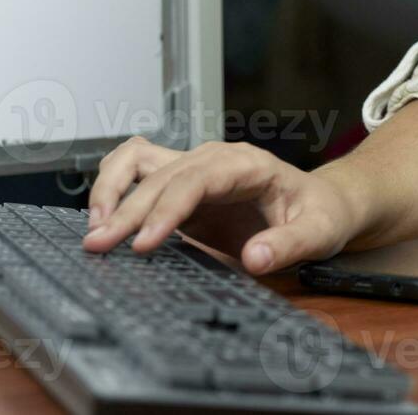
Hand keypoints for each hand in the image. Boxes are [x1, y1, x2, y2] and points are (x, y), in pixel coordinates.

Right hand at [82, 136, 361, 274]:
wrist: (323, 204)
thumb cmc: (321, 214)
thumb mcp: (319, 233)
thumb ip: (289, 245)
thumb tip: (254, 258)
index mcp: (247, 165)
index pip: (196, 178)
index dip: (167, 208)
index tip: (145, 243)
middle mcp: (215, 159)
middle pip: (160, 175)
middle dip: (126, 209)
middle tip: (100, 246)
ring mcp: (195, 168)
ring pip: (137, 160)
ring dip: (110, 189)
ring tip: (94, 230)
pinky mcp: (181, 185)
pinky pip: (137, 173)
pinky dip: (114, 189)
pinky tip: (103, 221)